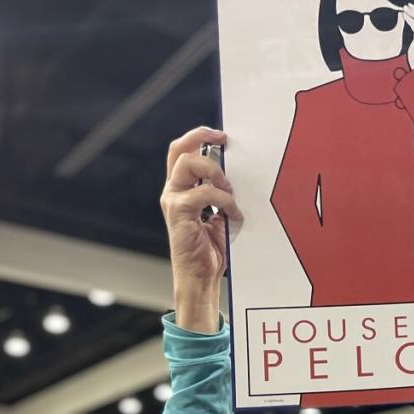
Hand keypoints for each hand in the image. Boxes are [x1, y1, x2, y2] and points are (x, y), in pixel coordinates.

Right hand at [160, 127, 241, 333]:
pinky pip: (203, 194)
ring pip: (189, 164)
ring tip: (231, 192)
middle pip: (179, 150)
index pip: (182, 152)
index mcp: (182, 190)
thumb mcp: (220, 216)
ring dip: (215, 173)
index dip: (199, 136)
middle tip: (224, 141)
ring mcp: (173, 201)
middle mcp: (173, 192)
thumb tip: (239, 175)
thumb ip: (222, 195)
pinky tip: (234, 216)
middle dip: (201, 138)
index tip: (222, 136)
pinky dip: (224, 201)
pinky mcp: (179, 213)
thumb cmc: (212, 250)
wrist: (202, 278)